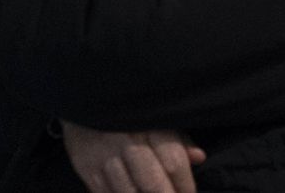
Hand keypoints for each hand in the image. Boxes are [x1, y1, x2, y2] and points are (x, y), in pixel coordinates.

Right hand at [61, 122, 205, 192]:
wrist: (87, 101)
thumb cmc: (132, 114)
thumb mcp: (158, 117)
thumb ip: (179, 139)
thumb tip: (199, 158)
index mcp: (152, 125)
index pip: (174, 162)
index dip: (185, 186)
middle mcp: (129, 140)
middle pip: (152, 182)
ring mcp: (105, 155)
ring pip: (127, 192)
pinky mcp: (85, 167)